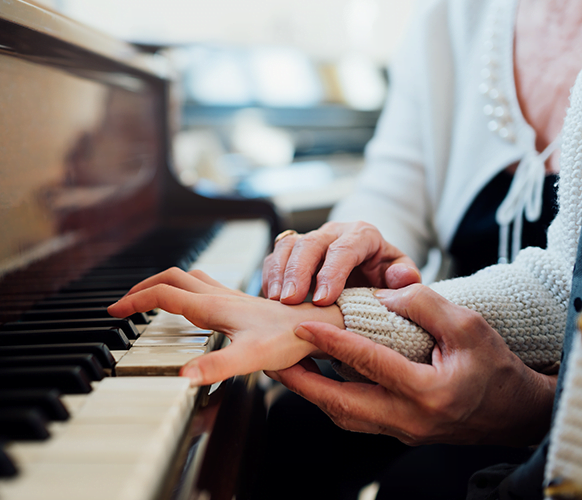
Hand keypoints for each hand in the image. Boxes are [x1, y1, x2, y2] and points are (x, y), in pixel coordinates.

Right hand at [108, 267, 344, 385]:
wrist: (318, 323)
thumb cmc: (289, 338)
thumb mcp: (250, 357)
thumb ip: (216, 367)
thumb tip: (183, 378)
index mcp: (211, 306)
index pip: (162, 295)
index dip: (134, 301)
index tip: (114, 311)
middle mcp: (217, 296)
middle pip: (169, 278)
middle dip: (141, 287)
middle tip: (124, 303)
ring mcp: (228, 296)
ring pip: (186, 278)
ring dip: (161, 283)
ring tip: (147, 298)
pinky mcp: (239, 301)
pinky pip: (201, 285)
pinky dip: (183, 289)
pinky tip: (189, 304)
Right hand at [263, 222, 420, 305]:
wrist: (369, 270)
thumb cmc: (384, 276)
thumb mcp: (401, 277)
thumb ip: (406, 278)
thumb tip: (401, 276)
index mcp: (363, 235)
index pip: (344, 248)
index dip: (331, 273)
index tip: (322, 300)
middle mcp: (334, 232)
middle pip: (310, 243)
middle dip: (298, 272)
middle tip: (290, 300)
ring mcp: (311, 239)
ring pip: (288, 246)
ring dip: (279, 273)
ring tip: (276, 300)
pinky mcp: (293, 251)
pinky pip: (275, 257)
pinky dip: (270, 276)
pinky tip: (270, 298)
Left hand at [267, 284, 555, 445]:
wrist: (514, 411)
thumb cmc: (494, 367)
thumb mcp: (469, 326)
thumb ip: (425, 305)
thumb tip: (382, 295)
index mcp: (429, 392)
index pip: (370, 363)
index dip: (332, 343)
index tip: (301, 325)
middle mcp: (410, 419)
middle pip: (341, 404)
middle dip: (302, 384)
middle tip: (270, 361)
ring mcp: (402, 431)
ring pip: (343, 415)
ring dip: (311, 392)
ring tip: (283, 367)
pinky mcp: (397, 432)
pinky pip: (354, 417)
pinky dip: (329, 397)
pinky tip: (314, 378)